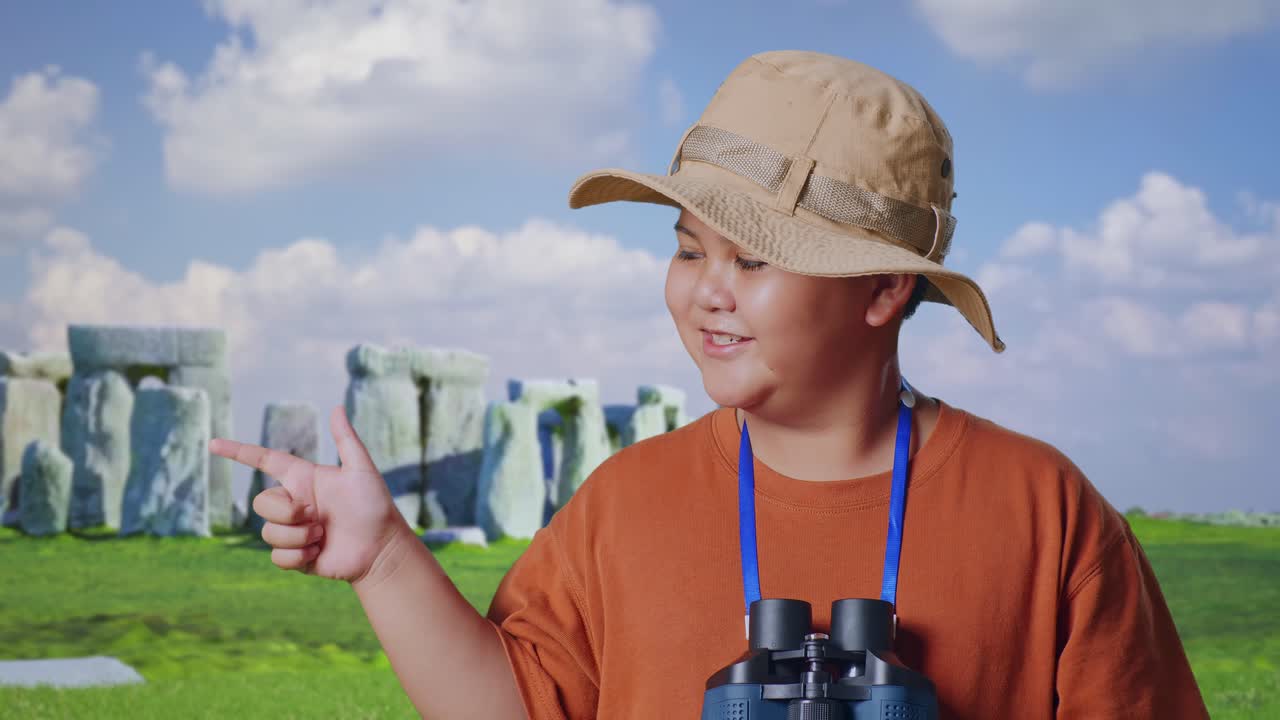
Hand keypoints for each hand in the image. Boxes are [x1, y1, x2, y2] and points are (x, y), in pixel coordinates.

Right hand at [209, 406, 405, 583]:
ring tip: (323, 536)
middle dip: (286, 512)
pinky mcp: (294, 555)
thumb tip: (336, 408)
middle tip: (316, 516)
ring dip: (298, 536)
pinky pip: (277, 556)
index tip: (213, 444)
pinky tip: (319, 553)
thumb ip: (346, 440)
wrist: (381, 547)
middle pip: (261, 502)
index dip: (239, 452)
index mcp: (303, 480)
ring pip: (268, 532)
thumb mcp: (361, 470)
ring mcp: (292, 530)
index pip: (264, 461)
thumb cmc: (375, 506)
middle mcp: (294, 504)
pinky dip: (298, 555)